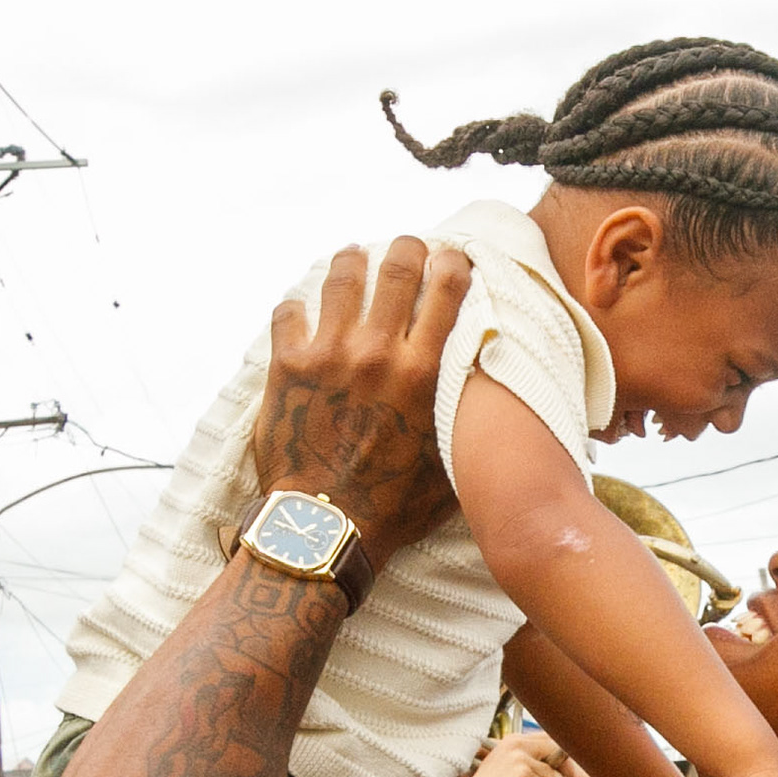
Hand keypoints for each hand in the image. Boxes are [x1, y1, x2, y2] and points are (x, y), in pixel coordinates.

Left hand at [250, 239, 470, 559]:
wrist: (326, 529)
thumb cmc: (393, 506)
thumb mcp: (450, 462)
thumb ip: (465, 418)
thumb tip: (491, 397)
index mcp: (424, 372)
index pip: (446, 287)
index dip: (451, 261)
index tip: (450, 256)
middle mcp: (378, 352)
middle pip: (397, 265)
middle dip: (405, 248)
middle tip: (406, 248)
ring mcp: (329, 353)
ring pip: (341, 274)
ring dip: (351, 261)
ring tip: (354, 259)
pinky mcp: (287, 365)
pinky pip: (289, 311)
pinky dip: (298, 308)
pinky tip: (304, 314)